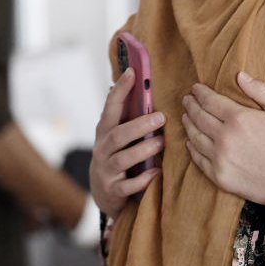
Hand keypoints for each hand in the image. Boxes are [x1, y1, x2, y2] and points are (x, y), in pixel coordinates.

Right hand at [89, 67, 165, 217]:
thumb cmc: (118, 156)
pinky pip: (128, 185)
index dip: (120, 89)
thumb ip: (128, 116)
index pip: (110, 107)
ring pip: (123, 159)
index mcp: (105, 131)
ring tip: (161, 143)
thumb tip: (140, 83)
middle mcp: (103, 149)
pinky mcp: (113, 191)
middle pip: (118, 135)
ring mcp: (106, 171)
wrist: (104, 194)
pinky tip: (156, 172)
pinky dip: (143, 179)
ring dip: (144, 150)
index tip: (132, 72)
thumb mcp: (118, 137)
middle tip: (161, 117)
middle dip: (139, 125)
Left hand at [181, 72, 264, 205]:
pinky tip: (190, 142)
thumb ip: (261, 91)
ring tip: (185, 117)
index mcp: (238, 118)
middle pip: (199, 117)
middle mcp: (224, 137)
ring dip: (188, 124)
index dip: (200, 93)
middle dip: (191, 106)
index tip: (195, 88)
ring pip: (195, 137)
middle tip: (186, 100)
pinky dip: (191, 148)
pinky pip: (198, 159)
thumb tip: (240, 76)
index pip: (210, 101)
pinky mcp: (219, 176)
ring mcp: (219, 158)